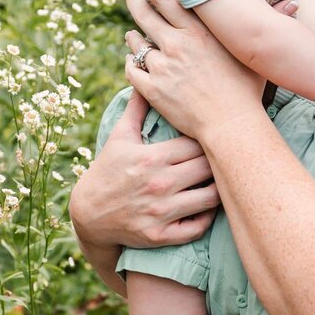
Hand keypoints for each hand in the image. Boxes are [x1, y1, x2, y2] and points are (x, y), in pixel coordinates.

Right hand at [68, 87, 218, 254]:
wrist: (88, 214)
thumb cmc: (107, 170)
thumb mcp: (119, 138)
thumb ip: (136, 109)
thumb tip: (144, 79)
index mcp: (152, 158)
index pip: (197, 143)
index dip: (209, 139)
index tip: (215, 137)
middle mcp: (159, 185)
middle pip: (208, 168)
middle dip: (219, 162)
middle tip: (227, 158)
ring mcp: (161, 212)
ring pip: (210, 198)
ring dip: (219, 189)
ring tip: (222, 181)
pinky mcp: (161, 235)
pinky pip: (198, 227)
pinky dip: (207, 217)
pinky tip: (207, 207)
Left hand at [125, 0, 265, 139]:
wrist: (232, 125)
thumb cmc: (247, 90)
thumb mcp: (256, 54)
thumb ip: (268, 24)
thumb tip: (293, 3)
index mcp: (198, 31)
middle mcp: (176, 44)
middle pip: (145, 13)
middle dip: (134, 0)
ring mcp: (162, 66)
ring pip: (136, 42)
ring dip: (132, 36)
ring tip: (132, 34)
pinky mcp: (152, 89)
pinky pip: (132, 70)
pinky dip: (131, 63)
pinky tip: (134, 61)